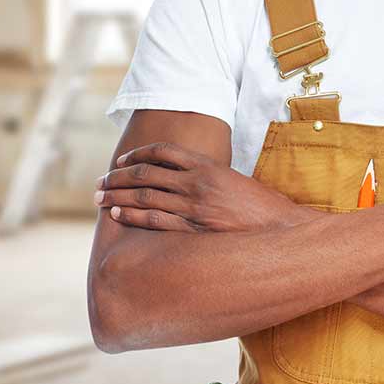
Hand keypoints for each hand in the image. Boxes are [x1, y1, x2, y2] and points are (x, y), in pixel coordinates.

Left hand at [93, 141, 319, 232]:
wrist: (284, 231)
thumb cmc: (263, 209)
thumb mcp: (234, 181)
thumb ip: (208, 178)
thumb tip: (183, 180)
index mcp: (207, 165)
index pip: (162, 152)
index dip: (137, 155)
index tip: (121, 163)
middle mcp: (196, 182)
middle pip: (145, 174)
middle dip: (117, 179)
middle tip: (99, 184)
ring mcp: (194, 206)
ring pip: (144, 197)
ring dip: (117, 197)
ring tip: (99, 199)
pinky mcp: (195, 229)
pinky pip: (155, 221)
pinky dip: (132, 217)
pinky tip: (117, 216)